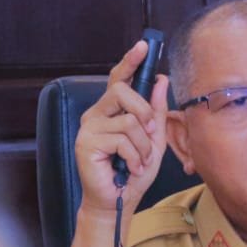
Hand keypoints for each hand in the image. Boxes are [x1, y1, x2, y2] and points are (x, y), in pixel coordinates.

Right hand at [74, 39, 169, 218]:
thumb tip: (161, 79)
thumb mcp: (154, 139)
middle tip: (149, 135)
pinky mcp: (86, 142)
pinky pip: (123, 139)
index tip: (144, 45)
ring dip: (144, 145)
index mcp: (112, 110)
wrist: (119, 200)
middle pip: (123, 91)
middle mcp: (97, 114)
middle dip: (145, 113)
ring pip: (129, 120)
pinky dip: (136, 157)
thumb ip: (157, 111)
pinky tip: (130, 168)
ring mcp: (89, 127)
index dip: (131, 61)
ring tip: (139, 161)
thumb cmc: (134, 171)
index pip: (119, 78)